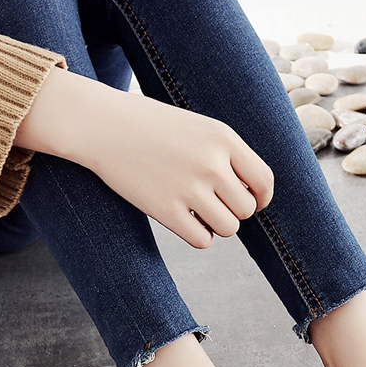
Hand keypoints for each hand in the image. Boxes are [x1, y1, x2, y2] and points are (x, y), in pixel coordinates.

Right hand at [15, 68, 273, 247]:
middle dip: (233, 210)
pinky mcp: (166, 210)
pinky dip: (199, 236)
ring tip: (198, 211)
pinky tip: (185, 221)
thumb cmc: (152, 127)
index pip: (263, 180)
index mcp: (224, 138)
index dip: (261, 197)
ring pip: (229, 229)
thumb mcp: (198, 128)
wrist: (101, 125)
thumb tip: (254, 199)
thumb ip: (228, 157)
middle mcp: (212, 163)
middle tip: (212, 202)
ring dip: (217, 225)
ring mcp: (189, 188)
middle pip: (246, 209)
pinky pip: (202, 240)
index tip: (253, 202)